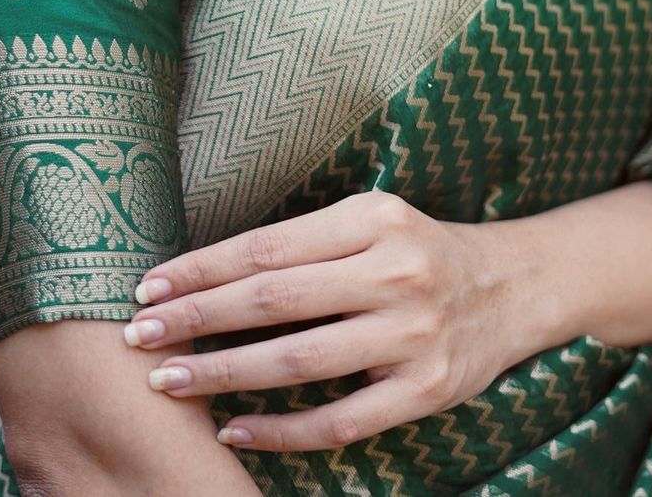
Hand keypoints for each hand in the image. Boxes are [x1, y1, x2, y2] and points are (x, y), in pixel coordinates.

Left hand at [120, 189, 532, 452]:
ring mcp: (412, 336)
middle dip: (197, 319)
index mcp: (374, 219)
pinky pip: (340, 421)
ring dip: (224, 374)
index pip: (268, 246)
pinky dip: (280, 431)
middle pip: (274, 301)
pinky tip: (234, 429)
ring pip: (298, 362)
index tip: (148, 287)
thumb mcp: (372, 219)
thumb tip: (207, 271)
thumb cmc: (419, 249)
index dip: (202, 269)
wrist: (512, 288)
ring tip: (169, 381)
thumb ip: (306, 240)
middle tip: (139, 335)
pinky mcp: (426, 391)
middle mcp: (394, 273)